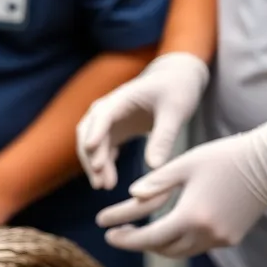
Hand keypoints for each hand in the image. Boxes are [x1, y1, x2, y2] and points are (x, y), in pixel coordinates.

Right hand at [76, 52, 210, 189]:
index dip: (96, 134)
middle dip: (92, 157)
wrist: (176, 80)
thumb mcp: (176, 112)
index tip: (93, 155)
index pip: (103, 116)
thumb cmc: (177, 90)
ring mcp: (109, 120)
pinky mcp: (114, 129)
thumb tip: (154, 167)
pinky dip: (104, 164)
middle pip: (89, 132)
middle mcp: (109, 108)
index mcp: (122, 98)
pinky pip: (102, 149)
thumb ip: (164, 138)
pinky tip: (109, 180)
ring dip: (95, 164)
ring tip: (104, 186)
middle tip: (100, 182)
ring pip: (92, 143)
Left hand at [96, 120, 266, 257]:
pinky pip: (197, 246)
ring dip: (158, 244)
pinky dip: (179, 240)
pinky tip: (168, 228)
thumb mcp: (184, 164)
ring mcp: (222, 239)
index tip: (107, 234)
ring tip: (139, 232)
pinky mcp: (232, 238)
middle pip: (163, 249)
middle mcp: (207, 234)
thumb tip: (132, 196)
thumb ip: (156, 183)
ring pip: (180, 251)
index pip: (150, 238)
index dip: (126, 238)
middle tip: (118, 233)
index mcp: (191, 216)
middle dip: (139, 243)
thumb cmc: (225, 157)